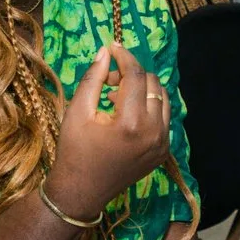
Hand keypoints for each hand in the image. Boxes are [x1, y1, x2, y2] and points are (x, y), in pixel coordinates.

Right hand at [44, 45, 169, 220]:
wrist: (81, 192)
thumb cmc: (74, 151)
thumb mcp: (77, 112)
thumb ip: (94, 79)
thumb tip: (106, 51)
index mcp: (132, 123)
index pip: (136, 75)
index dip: (124, 57)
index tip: (113, 47)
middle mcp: (155, 132)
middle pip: (152, 83)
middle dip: (131, 74)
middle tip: (107, 80)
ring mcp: (163, 143)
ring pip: (163, 98)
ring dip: (143, 89)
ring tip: (116, 96)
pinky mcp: (164, 151)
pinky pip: (164, 117)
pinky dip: (149, 107)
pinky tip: (126, 112)